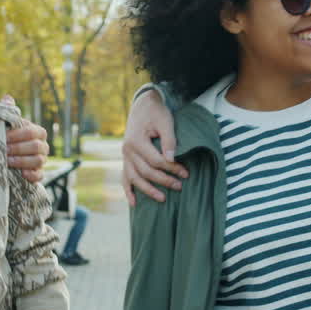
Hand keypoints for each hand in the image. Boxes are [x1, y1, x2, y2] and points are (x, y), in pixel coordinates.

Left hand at [2, 95, 48, 182]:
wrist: (6, 158)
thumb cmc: (8, 138)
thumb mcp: (7, 125)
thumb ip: (8, 112)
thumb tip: (7, 97)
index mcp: (37, 131)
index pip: (32, 131)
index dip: (17, 135)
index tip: (3, 137)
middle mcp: (42, 146)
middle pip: (36, 147)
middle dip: (18, 148)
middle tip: (3, 150)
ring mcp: (42, 160)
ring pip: (38, 161)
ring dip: (21, 161)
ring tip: (6, 161)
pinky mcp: (38, 174)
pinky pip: (39, 175)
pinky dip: (31, 175)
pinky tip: (21, 173)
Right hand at [121, 88, 186, 205]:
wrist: (143, 106)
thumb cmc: (156, 113)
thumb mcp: (165, 121)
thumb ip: (169, 140)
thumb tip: (172, 158)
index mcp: (136, 141)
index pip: (155, 160)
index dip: (171, 168)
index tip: (186, 173)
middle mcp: (127, 150)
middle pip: (145, 171)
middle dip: (163, 180)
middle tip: (179, 186)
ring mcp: (125, 156)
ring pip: (134, 178)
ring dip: (147, 190)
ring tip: (162, 199)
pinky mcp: (126, 159)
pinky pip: (125, 177)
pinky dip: (128, 190)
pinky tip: (134, 203)